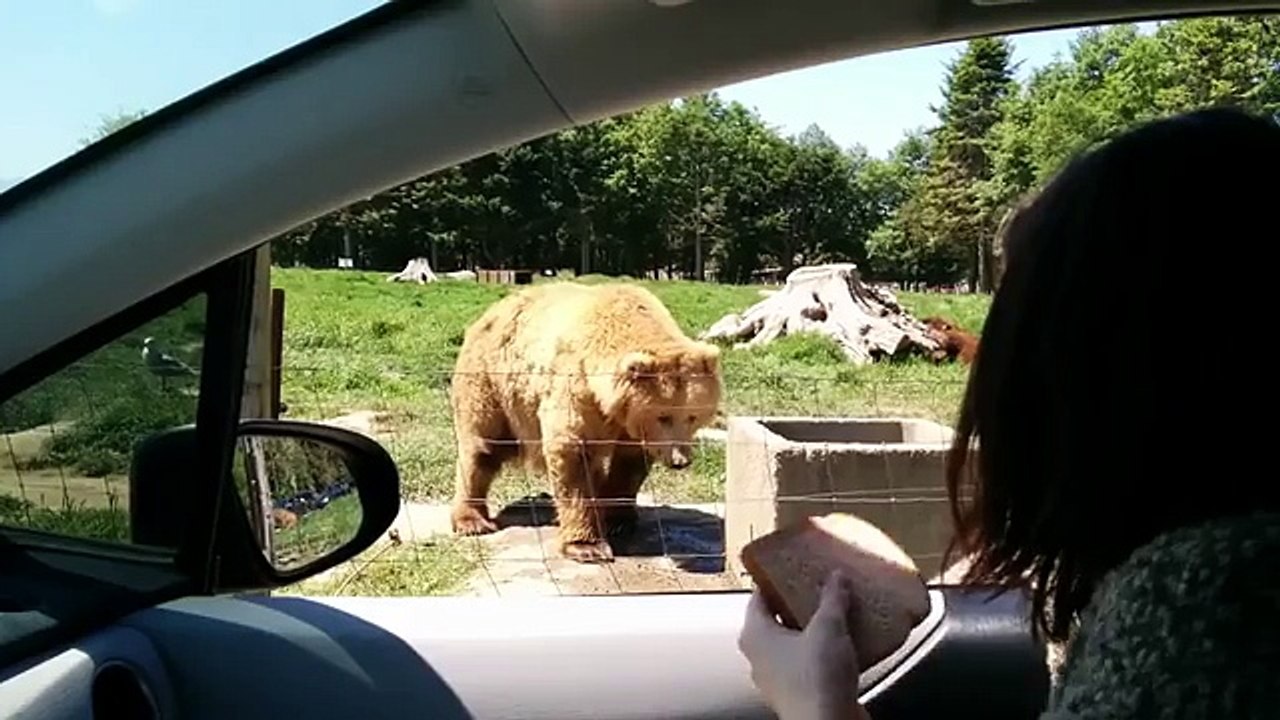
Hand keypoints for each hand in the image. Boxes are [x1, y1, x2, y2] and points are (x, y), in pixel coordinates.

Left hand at [737, 570, 866, 719]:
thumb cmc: (815, 682)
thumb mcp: (827, 627)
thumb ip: (832, 599)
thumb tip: (836, 579)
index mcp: (754, 635)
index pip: (758, 596)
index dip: (775, 579)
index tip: (791, 567)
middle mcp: (760, 657)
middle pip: (777, 619)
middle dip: (799, 602)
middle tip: (819, 586)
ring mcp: (778, 677)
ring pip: (794, 643)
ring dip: (814, 628)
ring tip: (836, 611)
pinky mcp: (799, 692)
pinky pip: (809, 663)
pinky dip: (823, 651)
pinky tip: (845, 643)